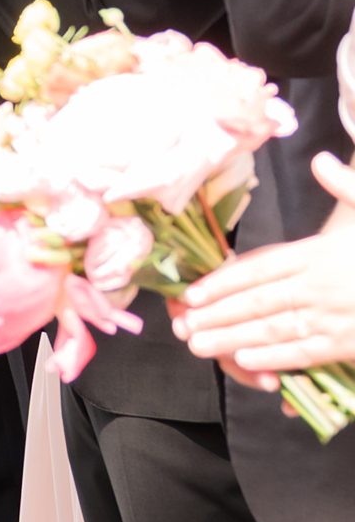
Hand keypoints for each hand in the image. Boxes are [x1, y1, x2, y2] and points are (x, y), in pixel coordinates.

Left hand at [176, 158, 354, 378]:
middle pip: (259, 302)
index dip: (224, 280)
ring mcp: (336, 318)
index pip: (261, 267)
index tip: (195, 291)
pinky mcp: (351, 344)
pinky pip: (306, 354)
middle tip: (183, 325)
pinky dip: (275, 360)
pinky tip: (246, 362)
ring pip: (275, 330)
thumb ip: (346, 186)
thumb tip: (321, 159)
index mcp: (322, 253)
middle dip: (218, 315)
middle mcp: (323, 286)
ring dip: (234, 339)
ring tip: (200, 345)